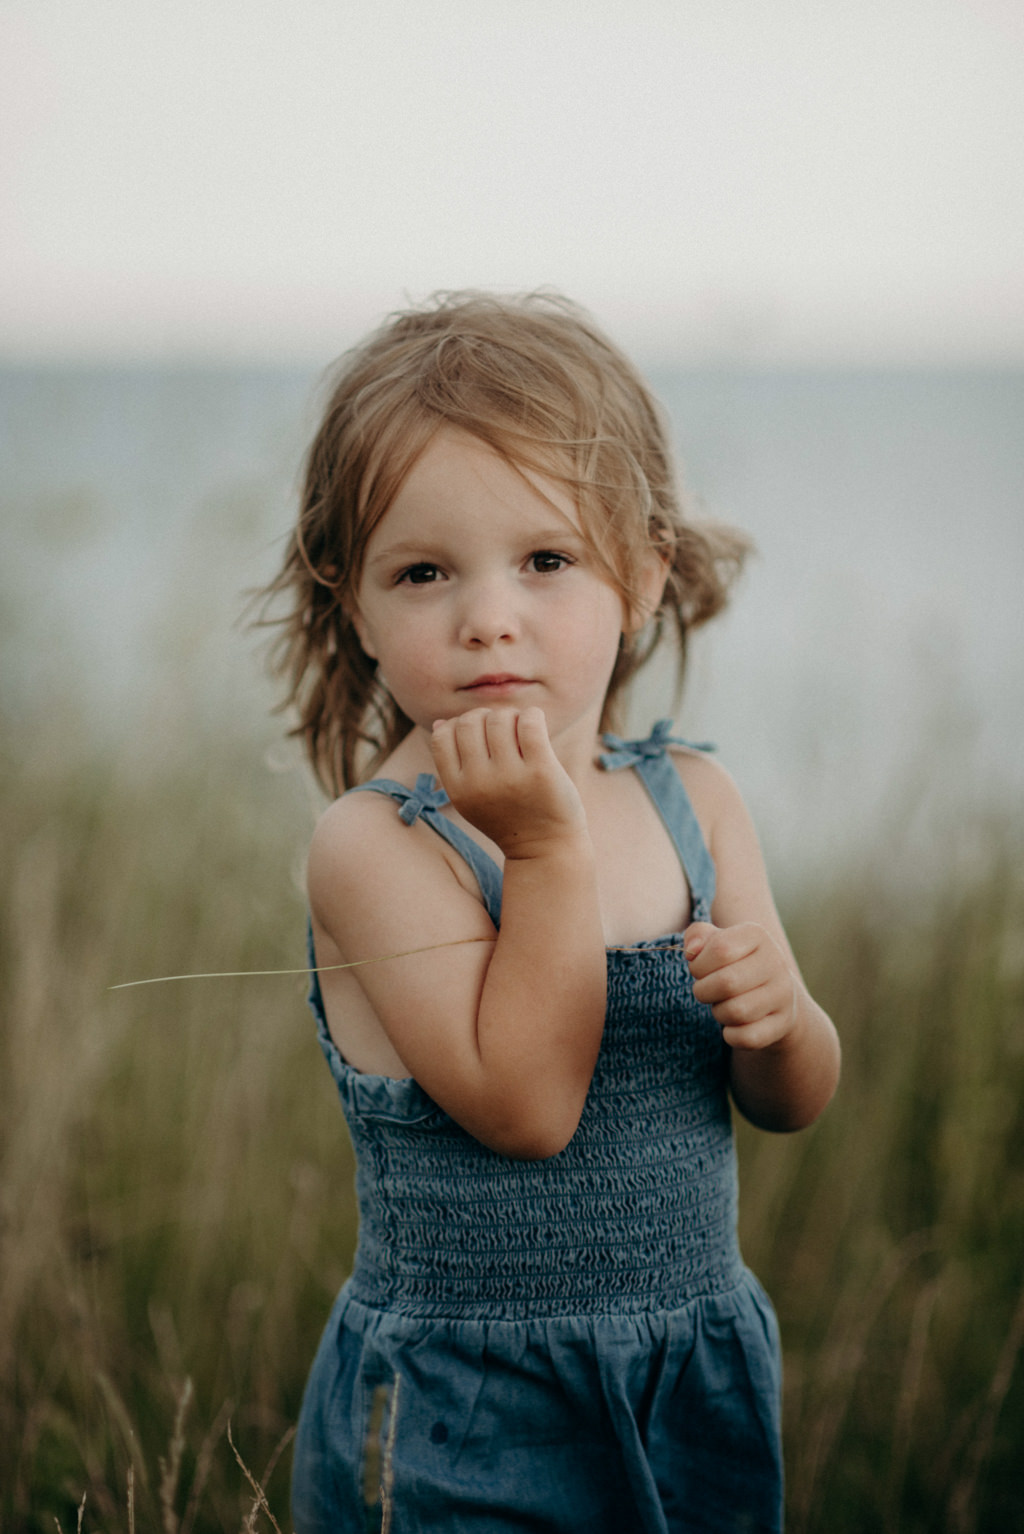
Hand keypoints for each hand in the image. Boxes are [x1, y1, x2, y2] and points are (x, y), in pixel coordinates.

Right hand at [430, 707, 585, 859]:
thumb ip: (454, 764)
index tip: (479, 735)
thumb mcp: (472, 798)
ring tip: (521, 731)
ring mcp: (510, 777)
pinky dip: (532, 715)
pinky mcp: (541, 770)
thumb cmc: (508, 816)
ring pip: (499, 719)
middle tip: (504, 731)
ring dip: (512, 716)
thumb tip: (440, 723)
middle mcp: (480, 783)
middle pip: (469, 722)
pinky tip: (536, 726)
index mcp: (459, 789)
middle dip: (486, 718)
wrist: (546, 848)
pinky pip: (529, 722)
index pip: (442, 736)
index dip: (458, 725)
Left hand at [683, 921, 798, 1050]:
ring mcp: (783, 994)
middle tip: (706, 991)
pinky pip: (747, 1037)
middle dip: (703, 991)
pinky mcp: (784, 1023)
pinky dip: (731, 1035)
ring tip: (722, 1005)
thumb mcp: (715, 943)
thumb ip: (697, 937)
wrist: (774, 994)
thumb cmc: (734, 964)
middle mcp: (775, 962)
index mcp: (757, 936)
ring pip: (736, 1012)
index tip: (699, 969)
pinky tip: (733, 1025)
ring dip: (718, 1013)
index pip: (720, 949)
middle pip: (726, 983)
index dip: (699, 964)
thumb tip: (692, 951)